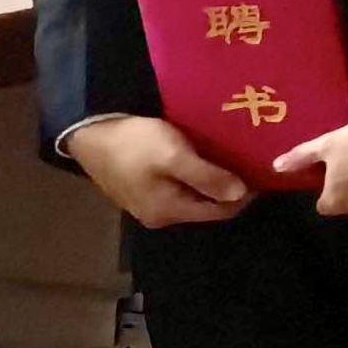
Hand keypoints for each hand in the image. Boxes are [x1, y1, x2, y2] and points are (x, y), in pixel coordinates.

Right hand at [64, 114, 251, 229]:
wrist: (87, 132)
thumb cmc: (133, 144)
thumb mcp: (174, 157)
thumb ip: (208, 178)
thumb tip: (241, 195)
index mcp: (168, 212)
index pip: (220, 212)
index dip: (244, 195)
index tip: (261, 172)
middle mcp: (159, 215)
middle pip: (206, 205)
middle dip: (229, 187)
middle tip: (248, 162)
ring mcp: (147, 203)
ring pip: (192, 195)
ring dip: (211, 179)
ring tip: (229, 157)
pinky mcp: (140, 188)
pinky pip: (176, 185)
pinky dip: (193, 174)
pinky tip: (201, 156)